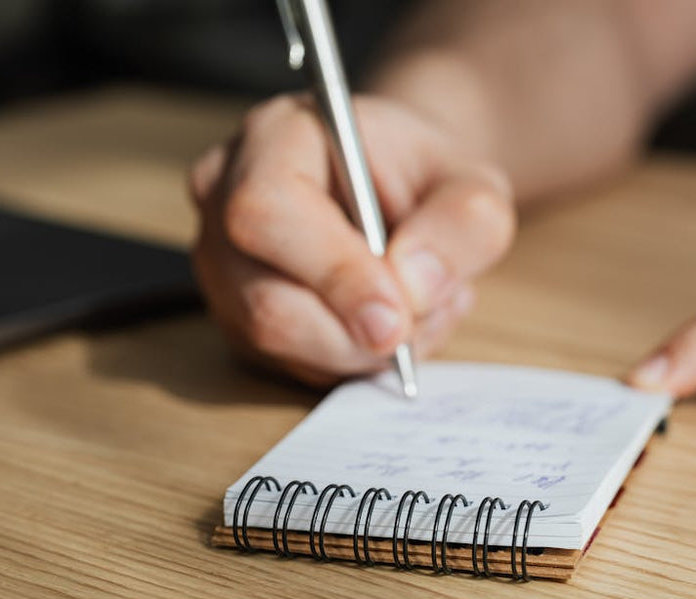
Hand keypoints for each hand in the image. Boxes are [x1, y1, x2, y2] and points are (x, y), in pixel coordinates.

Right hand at [188, 94, 514, 385]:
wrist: (406, 190)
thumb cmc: (428, 178)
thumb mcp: (473, 184)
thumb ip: (462, 223)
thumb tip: (414, 286)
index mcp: (276, 137)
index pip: (270, 210)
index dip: (335, 273)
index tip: (398, 314)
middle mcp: (226, 198)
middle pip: (265, 300)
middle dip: (356, 334)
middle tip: (424, 320)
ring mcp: (223, 264)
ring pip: (277, 344)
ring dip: (365, 350)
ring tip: (422, 308)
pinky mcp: (238, 317)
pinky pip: (290, 364)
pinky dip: (355, 360)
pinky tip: (392, 322)